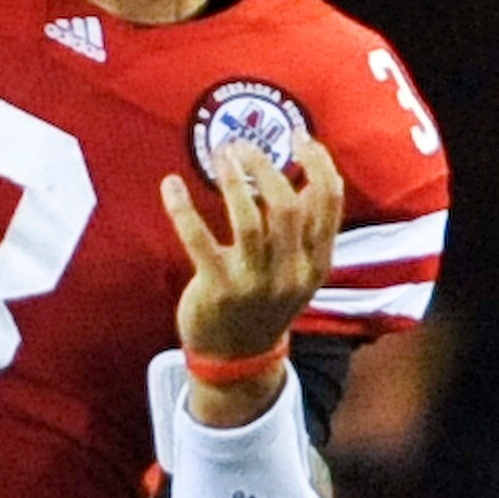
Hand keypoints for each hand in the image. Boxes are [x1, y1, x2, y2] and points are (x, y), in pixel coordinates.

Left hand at [161, 136, 343, 419]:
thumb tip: (304, 178)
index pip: (328, 202)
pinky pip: (199, 241)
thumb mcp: (296, 273)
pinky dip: (182, 208)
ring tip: (220, 155)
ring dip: (233, 180)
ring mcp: (254, 283)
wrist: (237, 361)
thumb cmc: (264, 303)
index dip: (317, 163)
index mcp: (316, 263)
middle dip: (264, 167)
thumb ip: (303, 232)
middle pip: (286, 205)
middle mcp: (290, 272)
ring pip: (249, 219)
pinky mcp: (217, 290)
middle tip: (241, 145)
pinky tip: (170, 185)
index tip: (299, 136)